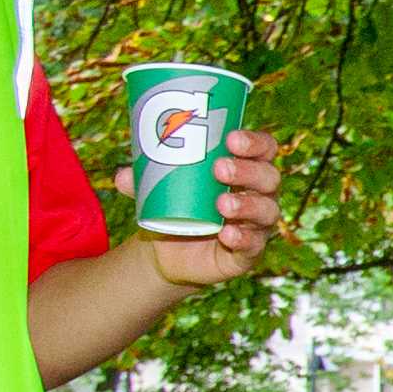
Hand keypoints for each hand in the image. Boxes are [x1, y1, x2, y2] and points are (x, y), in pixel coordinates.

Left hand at [144, 126, 281, 288]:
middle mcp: (260, 195)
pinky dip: (243, 238)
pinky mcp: (248, 253)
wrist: (170, 251)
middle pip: (269, 177)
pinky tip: (228, 234)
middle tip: (220, 168)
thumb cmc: (176, 205)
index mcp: (246, 170)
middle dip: (248, 171)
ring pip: (266, 210)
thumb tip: (122, 175)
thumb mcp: (160, 188)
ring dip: (247, 204)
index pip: (264, 149)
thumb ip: (143, 180)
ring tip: (222, 203)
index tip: (231, 138)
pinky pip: (253, 245)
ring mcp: (257, 225)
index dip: (255, 142)